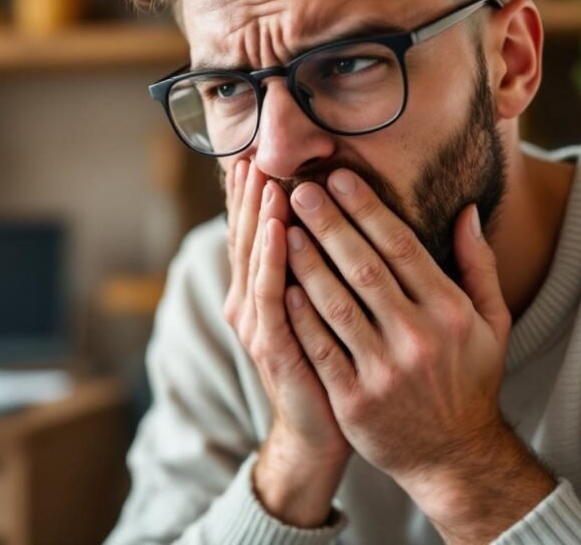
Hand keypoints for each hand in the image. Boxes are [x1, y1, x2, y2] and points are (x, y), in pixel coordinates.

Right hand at [223, 160, 349, 526]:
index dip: (255, 193)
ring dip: (258, 215)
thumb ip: (320, 266)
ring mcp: (258, 325)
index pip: (258, 231)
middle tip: (255, 149)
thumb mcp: (322, 309)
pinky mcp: (272, 347)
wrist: (323, 431)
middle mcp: (252, 303)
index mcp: (265, 290)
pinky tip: (279, 229)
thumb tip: (331, 218)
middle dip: (251, 193)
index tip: (260, 150)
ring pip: (255, 259)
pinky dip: (272, 260)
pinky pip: (271, 296)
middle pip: (248, 236)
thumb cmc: (332, 365)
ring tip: (263, 175)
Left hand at [284, 169, 553, 539]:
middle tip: (299, 189)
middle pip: (364, 268)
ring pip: (336, 304)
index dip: (367, 209)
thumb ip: (477, 265)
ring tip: (282, 227)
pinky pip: (319, 348)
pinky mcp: (354, 400)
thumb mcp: (491, 323)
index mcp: (450, 312)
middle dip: (328, 225)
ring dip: (305, 262)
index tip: (338, 178)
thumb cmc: (469, 380)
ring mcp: (384, 371)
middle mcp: (418, 338)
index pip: (402, 247)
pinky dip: (299, 315)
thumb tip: (464, 209)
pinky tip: (279, 284)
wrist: (454, 457)